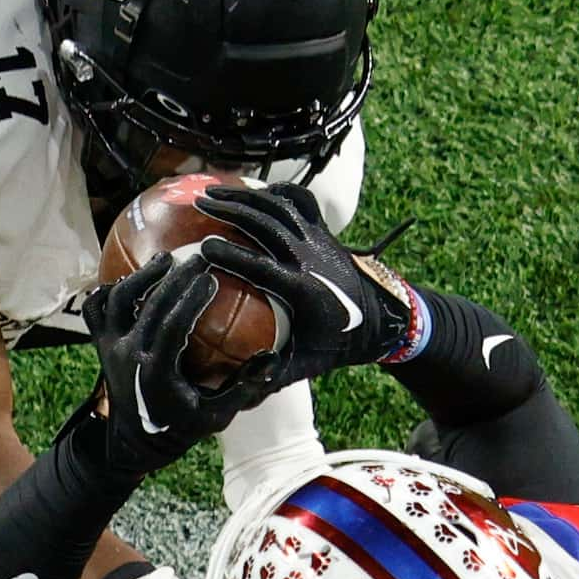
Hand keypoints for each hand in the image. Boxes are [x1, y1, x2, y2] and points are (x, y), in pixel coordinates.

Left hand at [80, 253, 263, 472]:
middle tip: (197, 259)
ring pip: (117, 301)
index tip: (211, 277)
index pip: (173, 326)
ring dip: (140, 276)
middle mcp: (128, 356)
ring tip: (165, 260)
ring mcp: (110, 349)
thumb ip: (244, 387)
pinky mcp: (100, 345)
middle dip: (175, 278)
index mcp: (157, 372)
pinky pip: (96, 310)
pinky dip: (108, 290)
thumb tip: (274, 358)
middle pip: (150, 306)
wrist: (136, 442)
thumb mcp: (218, 415)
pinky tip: (129, 276)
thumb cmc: (183, 427)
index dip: (191, 298)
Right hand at [195, 182, 413, 388]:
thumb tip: (233, 388)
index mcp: (304, 291)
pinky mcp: (323, 230)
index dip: (232, 256)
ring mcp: (319, 239)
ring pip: (280, 205)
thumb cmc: (337, 345)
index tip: (203, 249)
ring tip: (213, 191)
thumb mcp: (307, 365)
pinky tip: (250, 191)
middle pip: (266, 224)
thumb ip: (272, 374)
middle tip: (198, 205)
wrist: (380, 318)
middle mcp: (311, 258)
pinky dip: (273, 192)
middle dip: (231, 211)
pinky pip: (299, 201)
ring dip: (245, 196)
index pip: (263, 268)